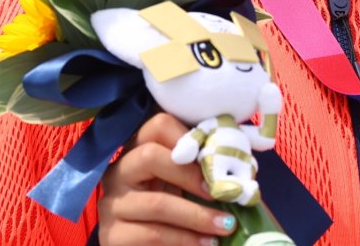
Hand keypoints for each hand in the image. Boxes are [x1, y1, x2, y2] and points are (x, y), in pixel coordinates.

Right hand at [99, 113, 236, 244]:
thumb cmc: (177, 212)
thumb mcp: (188, 185)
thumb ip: (205, 170)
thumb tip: (246, 165)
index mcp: (139, 150)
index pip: (157, 125)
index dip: (190, 137)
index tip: (216, 158)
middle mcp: (120, 172)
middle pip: (150, 156)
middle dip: (192, 175)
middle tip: (222, 193)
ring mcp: (112, 204)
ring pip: (156, 203)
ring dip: (198, 216)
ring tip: (226, 225)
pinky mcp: (113, 236)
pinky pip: (153, 234)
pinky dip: (186, 240)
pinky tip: (207, 243)